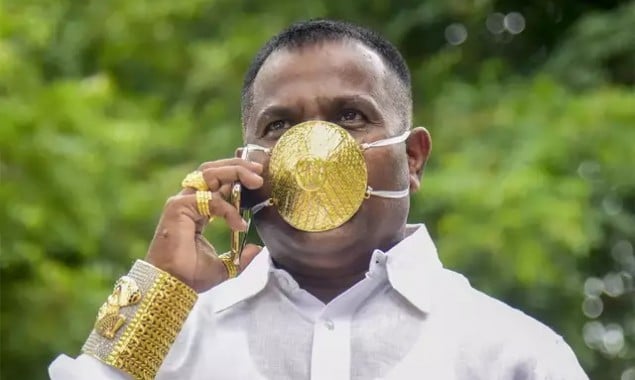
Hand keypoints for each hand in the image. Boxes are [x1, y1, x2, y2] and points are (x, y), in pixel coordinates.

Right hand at [145, 158, 264, 291]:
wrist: (173, 285)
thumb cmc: (190, 276)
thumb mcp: (225, 266)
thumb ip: (241, 257)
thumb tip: (257, 249)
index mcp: (198, 211)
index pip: (218, 183)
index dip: (237, 177)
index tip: (258, 180)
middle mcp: (189, 202)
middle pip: (213, 171)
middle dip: (238, 167)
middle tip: (260, 171)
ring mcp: (182, 202)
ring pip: (209, 174)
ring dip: (235, 172)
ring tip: (255, 180)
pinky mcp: (178, 207)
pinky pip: (210, 200)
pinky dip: (228, 210)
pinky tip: (239, 225)